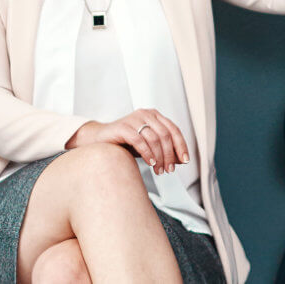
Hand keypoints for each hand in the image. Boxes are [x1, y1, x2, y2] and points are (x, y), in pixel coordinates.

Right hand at [69, 108, 191, 174]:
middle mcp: (146, 114)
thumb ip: (164, 150)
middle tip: (169, 170)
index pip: (174, 130)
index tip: (185, 161)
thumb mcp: (148, 146)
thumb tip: (181, 160)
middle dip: (170, 155)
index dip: (181, 146)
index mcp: (155, 115)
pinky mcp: (123, 127)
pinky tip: (150, 163)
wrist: (99, 140)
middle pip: (165, 135)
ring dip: (160, 157)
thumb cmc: (126, 143)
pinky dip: (147, 153)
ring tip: (159, 171)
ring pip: (154, 138)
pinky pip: (139, 141)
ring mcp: (134, 119)